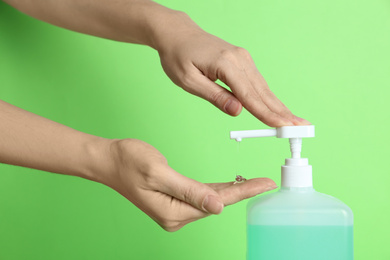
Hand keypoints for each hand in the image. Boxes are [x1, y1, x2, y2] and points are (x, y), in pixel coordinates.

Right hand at [102, 138, 276, 231]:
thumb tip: (218, 206)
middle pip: (217, 203)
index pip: (216, 201)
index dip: (243, 192)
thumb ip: (189, 190)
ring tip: (254, 182)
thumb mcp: (158, 172)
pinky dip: (217, 190)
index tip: (265, 184)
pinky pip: (201, 196)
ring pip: (210, 200)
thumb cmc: (129, 162)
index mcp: (173, 212)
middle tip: (266, 182)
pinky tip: (229, 185)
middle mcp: (175, 216)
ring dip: (232, 192)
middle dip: (243, 192)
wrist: (109, 161)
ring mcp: (174, 211)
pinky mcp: (173, 202)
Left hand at [155, 16, 309, 126]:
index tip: (283, 126)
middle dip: (282, 111)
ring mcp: (243, 58)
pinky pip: (257, 81)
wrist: (178, 34)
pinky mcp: (242, 60)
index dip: (267, 114)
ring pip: (263, 87)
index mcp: (226, 64)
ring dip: (278, 105)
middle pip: (263, 91)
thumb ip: (214, 96)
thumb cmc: (178, 57)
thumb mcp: (189, 81)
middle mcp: (240, 59)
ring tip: (294, 120)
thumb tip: (238, 112)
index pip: (250, 96)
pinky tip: (276, 107)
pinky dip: (267, 96)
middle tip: (301, 127)